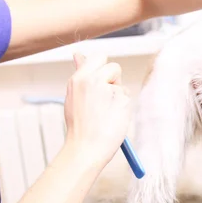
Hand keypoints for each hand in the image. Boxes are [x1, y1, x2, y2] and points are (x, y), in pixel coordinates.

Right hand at [63, 53, 130, 168]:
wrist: (85, 148)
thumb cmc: (80, 125)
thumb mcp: (74, 96)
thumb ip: (81, 75)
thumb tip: (79, 54)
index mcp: (79, 78)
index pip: (99, 57)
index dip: (103, 68)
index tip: (101, 81)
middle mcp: (94, 80)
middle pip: (114, 67)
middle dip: (114, 80)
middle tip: (104, 100)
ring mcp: (109, 90)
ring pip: (122, 86)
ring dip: (118, 97)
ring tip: (104, 115)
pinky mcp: (123, 100)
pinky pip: (127, 99)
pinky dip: (123, 108)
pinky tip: (112, 119)